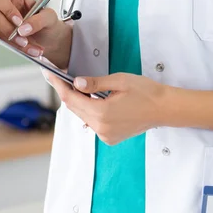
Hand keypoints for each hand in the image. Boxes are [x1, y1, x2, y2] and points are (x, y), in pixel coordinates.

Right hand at [0, 0, 72, 68]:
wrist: (49, 37)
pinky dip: (18, 48)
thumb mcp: (49, 17)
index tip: (19, 22)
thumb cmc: (47, 21)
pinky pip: (4, 43)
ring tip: (33, 47)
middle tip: (24, 39)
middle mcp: (4, 6)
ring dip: (15, 42)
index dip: (6, 9)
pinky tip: (31, 50)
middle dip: (8, 29)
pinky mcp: (1, 34)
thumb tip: (23, 29)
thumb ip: (38, 20)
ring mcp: (0, 21)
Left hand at [46, 71, 166, 144]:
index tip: (49, 74)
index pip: (71, 99)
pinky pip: (92, 122)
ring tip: (77, 85)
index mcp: (102, 113)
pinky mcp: (110, 137)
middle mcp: (101, 128)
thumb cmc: (145, 92)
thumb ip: (95, 83)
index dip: (58, 85)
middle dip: (66, 91)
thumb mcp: (119, 81)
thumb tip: (76, 82)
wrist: (164, 108)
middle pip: (74, 108)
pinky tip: (92, 99)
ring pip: (82, 115)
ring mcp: (106, 135)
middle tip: (59, 76)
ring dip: (78, 101)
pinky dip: (88, 110)